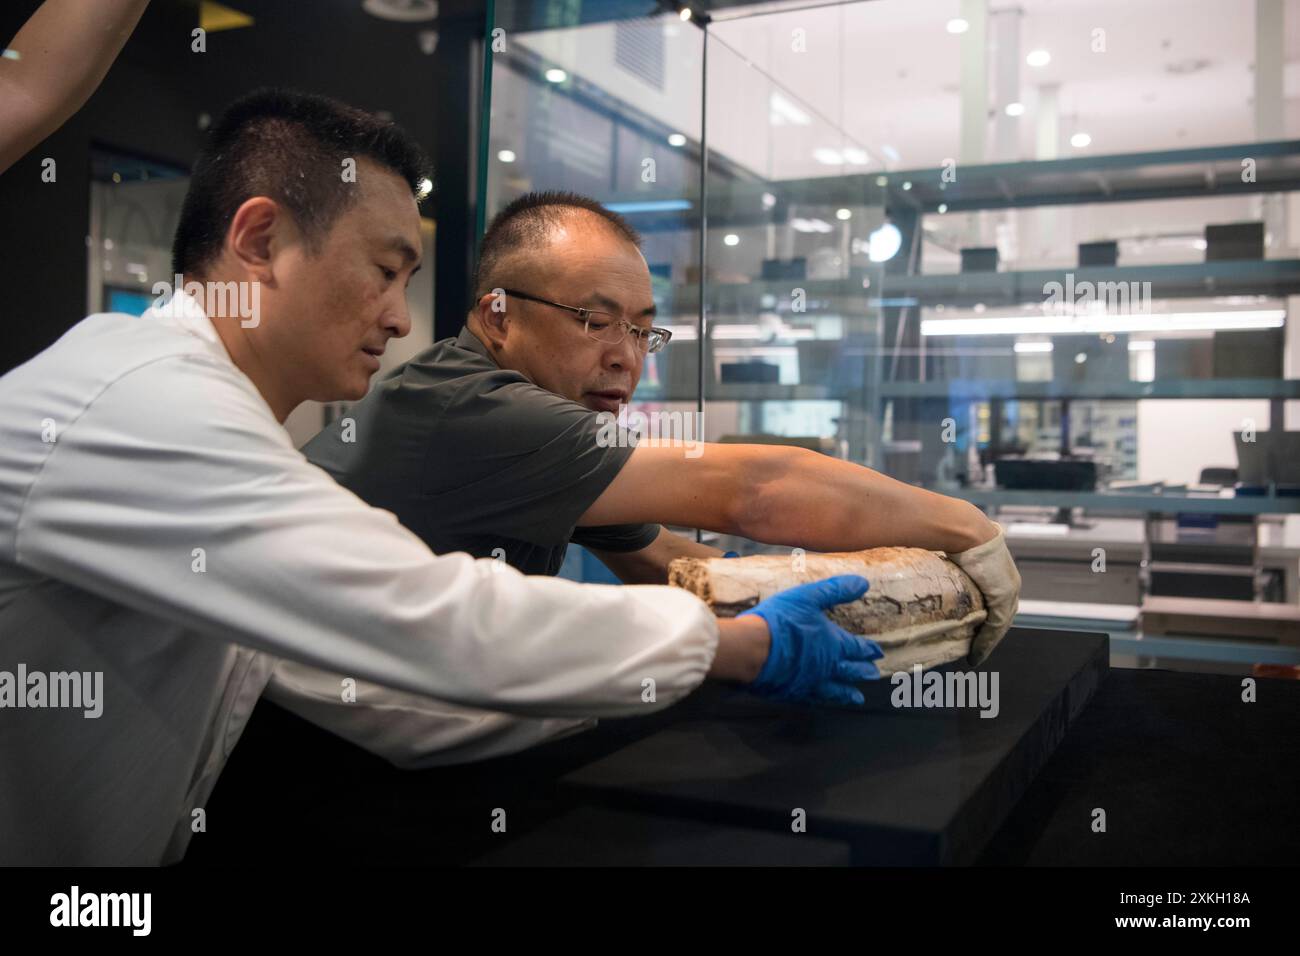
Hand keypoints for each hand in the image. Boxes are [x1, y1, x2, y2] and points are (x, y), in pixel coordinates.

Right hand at [740, 575, 883, 705]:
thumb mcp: (808, 597)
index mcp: (831, 643)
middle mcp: (825, 667)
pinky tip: (820, 702)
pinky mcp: (791, 692)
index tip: (878, 653)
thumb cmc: (781, 621)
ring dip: (847, 694)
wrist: (751, 650)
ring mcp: (809, 682)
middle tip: (873, 675)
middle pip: (849, 671)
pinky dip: (821, 701)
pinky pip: (812, 699)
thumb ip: (836, 590)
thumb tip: (863, 582)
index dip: (867, 649)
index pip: (855, 647)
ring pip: (834, 691)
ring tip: (857, 698)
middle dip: (862, 672)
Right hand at [947, 521, 1020, 665]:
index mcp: (997, 569)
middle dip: (988, 634)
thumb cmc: (950, 533)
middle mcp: (1008, 580)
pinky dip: (987, 641)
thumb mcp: (949, 552)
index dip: (985, 617)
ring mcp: (1009, 588)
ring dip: (988, 641)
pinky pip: (997, 625)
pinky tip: (977, 653)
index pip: (995, 599)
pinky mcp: (1004, 595)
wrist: (965, 528)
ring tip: (975, 655)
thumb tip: (908, 559)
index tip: (974, 631)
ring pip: (1001, 623)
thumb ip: (941, 562)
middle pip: (1001, 614)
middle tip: (975, 649)